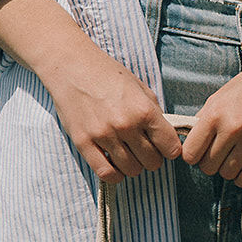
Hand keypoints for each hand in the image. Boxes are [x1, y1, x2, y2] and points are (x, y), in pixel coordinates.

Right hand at [49, 47, 182, 185]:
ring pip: (131, 170)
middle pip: (152, 162)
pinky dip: (115, 174)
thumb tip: (166, 136)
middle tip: (144, 150)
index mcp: (144, 110)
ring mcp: (104, 136)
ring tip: (128, 155)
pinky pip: (106, 173)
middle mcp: (126, 125)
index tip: (164, 147)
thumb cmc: (107, 74)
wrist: (71, 66)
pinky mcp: (84, 143)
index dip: (170, 150)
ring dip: (133, 166)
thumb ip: (154, 112)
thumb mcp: (139, 87)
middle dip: (152, 158)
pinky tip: (115, 164)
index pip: (170, 147)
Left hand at [179, 48, 241, 184]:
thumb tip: (191, 140)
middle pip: (208, 167)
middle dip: (212, 164)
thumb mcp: (222, 95)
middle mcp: (232, 128)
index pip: (190, 154)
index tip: (202, 151)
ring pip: (228, 174)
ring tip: (236, 157)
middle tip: (221, 154)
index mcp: (215, 113)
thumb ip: (205, 118)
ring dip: (229, 170)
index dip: (194, 156)